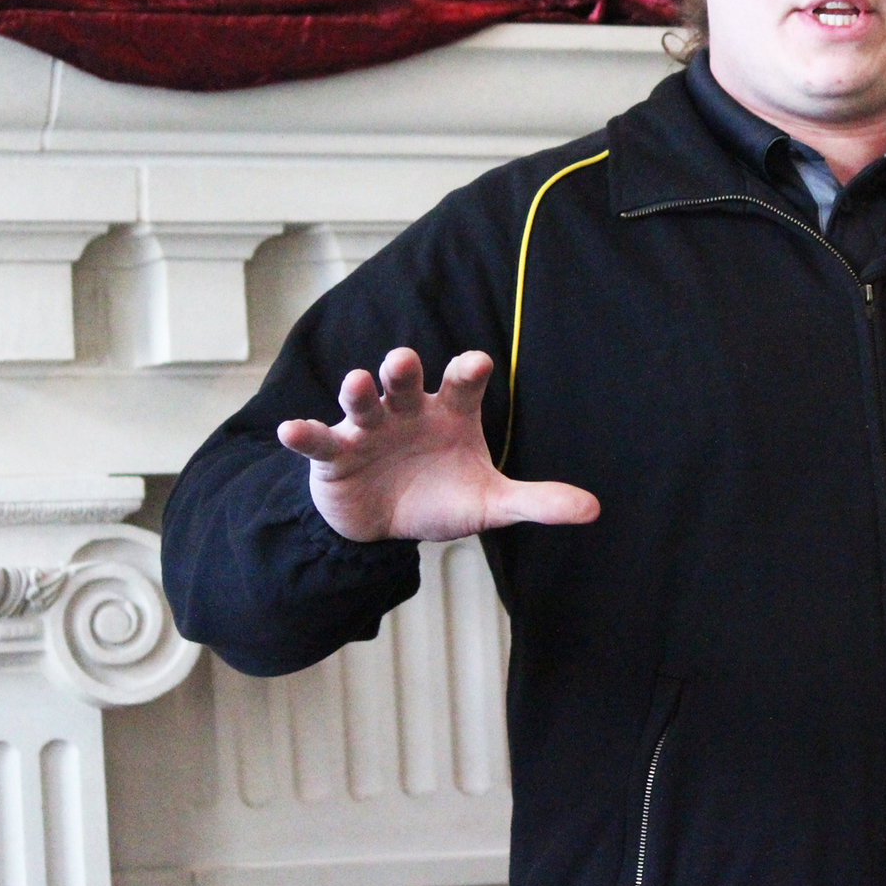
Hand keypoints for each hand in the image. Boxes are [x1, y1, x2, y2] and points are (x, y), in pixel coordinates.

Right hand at [277, 347, 599, 542]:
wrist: (385, 524)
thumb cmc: (440, 496)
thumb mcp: (490, 504)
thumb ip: (537, 502)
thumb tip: (593, 509)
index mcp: (450, 414)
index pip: (463, 385)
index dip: (467, 372)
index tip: (476, 361)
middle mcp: (408, 410)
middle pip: (405, 381)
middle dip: (402, 370)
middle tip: (403, 362)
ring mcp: (368, 428)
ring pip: (362, 400)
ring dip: (358, 390)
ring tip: (356, 382)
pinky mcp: (334, 454)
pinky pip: (318, 439)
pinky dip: (305, 433)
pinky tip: (292, 430)